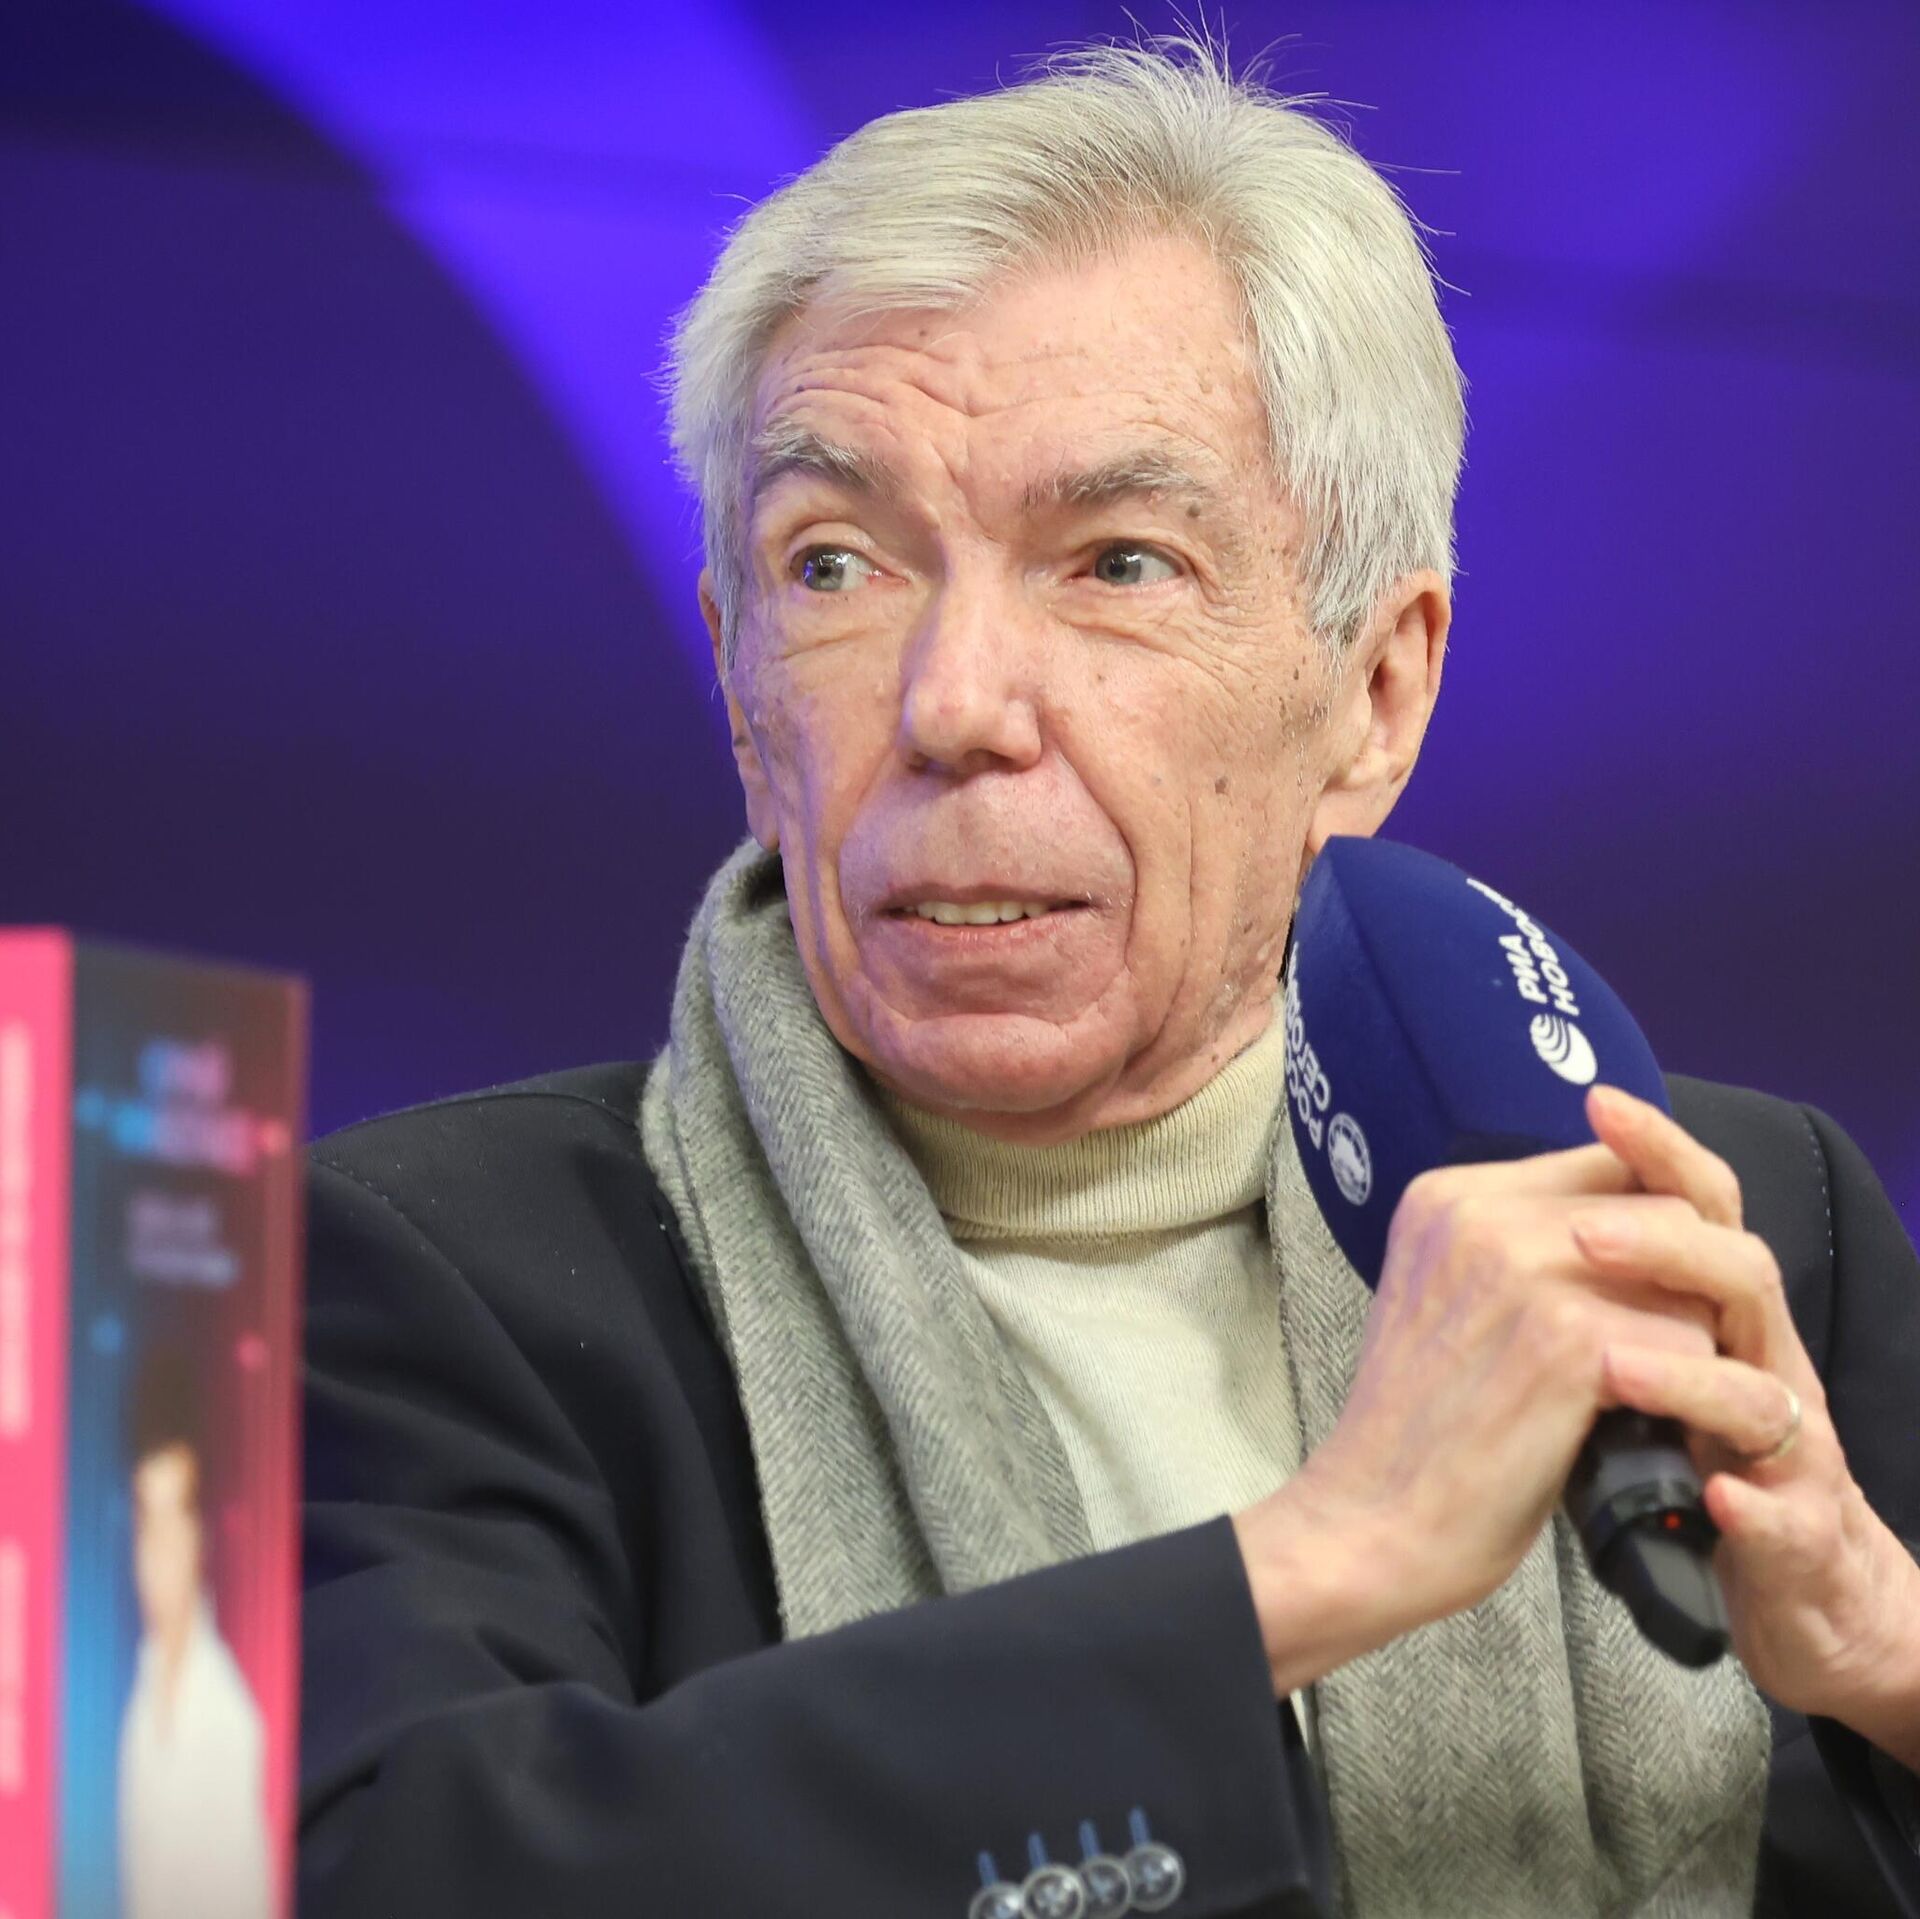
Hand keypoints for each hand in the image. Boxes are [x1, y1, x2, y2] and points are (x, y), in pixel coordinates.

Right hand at [1241, 1097, 1732, 1673]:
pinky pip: (1694, 1347)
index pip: (1611, 1163)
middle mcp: (1482, 1214)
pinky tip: (1659, 1434)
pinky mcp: (1568, 1343)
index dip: (1655, 1229)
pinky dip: (1696, 1400)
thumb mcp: (1445, 1298)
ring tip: (1663, 1399)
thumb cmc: (1420, 1428)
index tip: (1657, 1293)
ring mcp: (1524, 1272)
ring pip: (1691, 1277)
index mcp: (1448, 1196)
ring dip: (1695, 1344)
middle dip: (1687, 1289)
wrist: (1370, 1523)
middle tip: (1672, 1360)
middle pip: (1666, 1211)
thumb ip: (1517, 1247)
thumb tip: (1635, 1226)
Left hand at [1579, 1086, 1919, 1762]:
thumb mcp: (1640, 1360)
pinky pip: (1788, 1516)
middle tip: (1581, 1239)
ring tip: (1610, 1364)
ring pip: (1764, 1393)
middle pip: (1740, 1275)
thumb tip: (1532, 1206)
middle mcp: (1763, 1366)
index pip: (1696, 1212)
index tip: (1596, 1102)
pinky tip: (1712, 1495)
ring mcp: (1791, 1452)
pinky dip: (1751, 1504)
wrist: (1799, 1589)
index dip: (1655, 1153)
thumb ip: (1607, 1291)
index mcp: (1717, 1316)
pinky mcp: (1803, 1539)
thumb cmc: (1697, 1454)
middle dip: (1664, 1245)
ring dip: (1686, 1372)